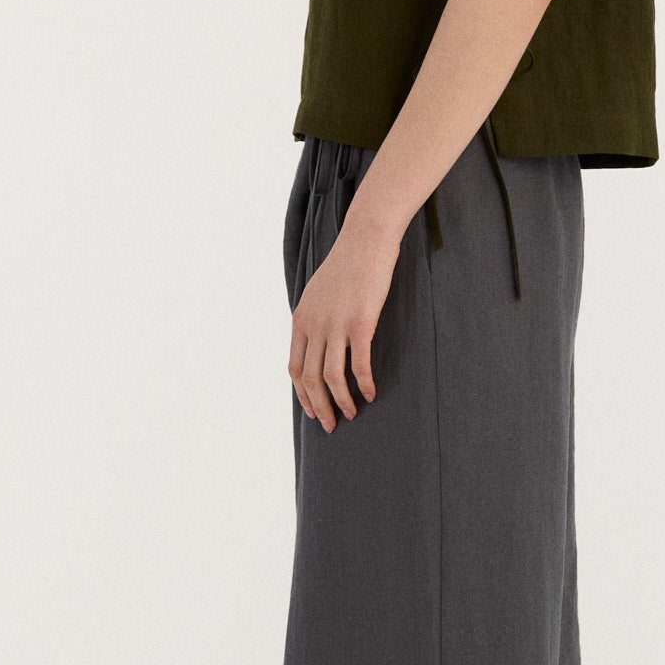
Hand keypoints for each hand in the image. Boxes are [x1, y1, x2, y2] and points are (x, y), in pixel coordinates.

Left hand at [288, 208, 401, 430]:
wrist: (366, 238)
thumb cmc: (348, 264)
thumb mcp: (319, 292)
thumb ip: (315, 318)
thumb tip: (319, 342)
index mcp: (301, 319)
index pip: (294, 368)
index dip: (302, 394)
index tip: (313, 410)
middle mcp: (314, 325)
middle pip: (309, 378)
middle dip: (319, 406)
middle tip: (330, 425)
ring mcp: (336, 324)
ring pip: (331, 376)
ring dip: (341, 401)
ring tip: (352, 414)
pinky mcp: (361, 323)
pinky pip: (358, 364)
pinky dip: (363, 384)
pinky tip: (370, 394)